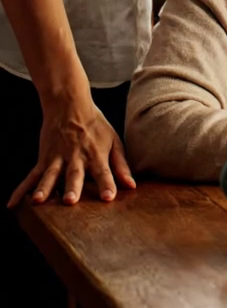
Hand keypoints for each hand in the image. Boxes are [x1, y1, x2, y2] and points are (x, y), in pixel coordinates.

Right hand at [7, 94, 135, 208]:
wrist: (69, 103)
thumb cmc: (95, 125)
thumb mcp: (113, 141)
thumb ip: (121, 165)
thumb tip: (132, 186)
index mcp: (96, 154)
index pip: (103, 171)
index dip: (107, 184)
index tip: (108, 197)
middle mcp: (76, 157)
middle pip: (74, 174)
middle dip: (72, 187)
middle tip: (69, 201)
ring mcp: (58, 158)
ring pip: (50, 175)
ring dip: (44, 188)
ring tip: (38, 201)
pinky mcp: (44, 159)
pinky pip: (31, 176)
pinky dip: (21, 190)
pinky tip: (13, 204)